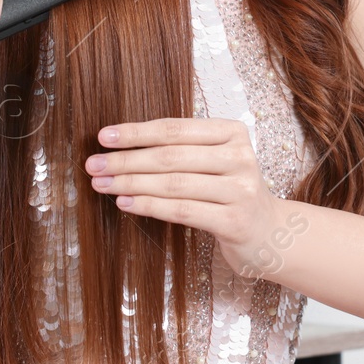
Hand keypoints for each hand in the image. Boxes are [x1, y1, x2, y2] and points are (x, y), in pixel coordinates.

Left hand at [85, 118, 287, 278]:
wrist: (270, 233)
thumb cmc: (230, 192)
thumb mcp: (214, 161)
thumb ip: (181, 149)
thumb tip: (121, 145)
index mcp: (232, 132)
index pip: (175, 129)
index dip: (136, 132)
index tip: (103, 136)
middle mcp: (239, 157)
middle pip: (171, 156)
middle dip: (126, 160)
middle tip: (93, 164)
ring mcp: (240, 189)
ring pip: (173, 184)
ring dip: (130, 184)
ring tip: (102, 185)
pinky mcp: (234, 220)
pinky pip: (182, 210)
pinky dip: (148, 206)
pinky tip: (125, 204)